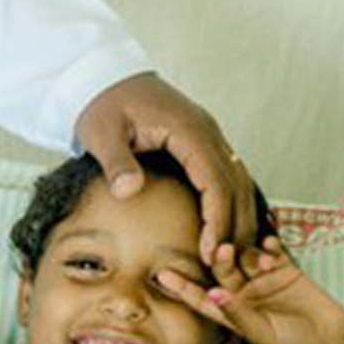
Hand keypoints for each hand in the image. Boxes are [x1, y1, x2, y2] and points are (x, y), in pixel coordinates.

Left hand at [73, 72, 257, 262]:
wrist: (105, 77)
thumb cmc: (103, 105)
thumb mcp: (101, 133)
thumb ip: (117, 162)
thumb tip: (130, 191)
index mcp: (188, 129)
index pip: (215, 180)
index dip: (217, 219)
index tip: (210, 252)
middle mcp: (208, 132)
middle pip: (236, 184)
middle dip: (237, 226)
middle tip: (229, 266)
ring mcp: (209, 136)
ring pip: (239, 182)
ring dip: (241, 218)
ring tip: (235, 257)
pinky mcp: (204, 143)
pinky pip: (229, 176)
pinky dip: (235, 204)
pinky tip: (232, 231)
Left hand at [154, 237, 343, 343]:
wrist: (330, 341)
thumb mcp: (262, 334)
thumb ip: (239, 314)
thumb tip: (214, 294)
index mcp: (232, 313)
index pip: (202, 298)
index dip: (183, 288)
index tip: (162, 275)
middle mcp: (244, 293)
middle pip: (223, 270)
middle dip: (220, 259)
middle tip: (222, 249)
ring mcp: (263, 279)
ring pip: (246, 256)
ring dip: (247, 250)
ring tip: (256, 252)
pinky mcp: (285, 268)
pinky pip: (272, 248)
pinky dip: (269, 242)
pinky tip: (271, 241)